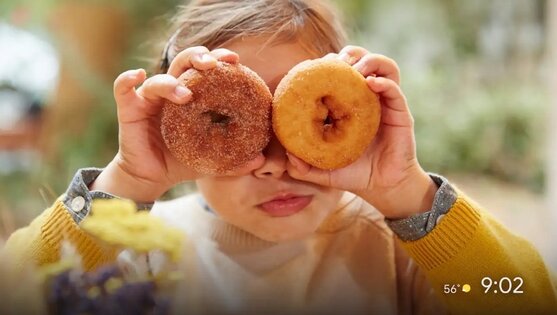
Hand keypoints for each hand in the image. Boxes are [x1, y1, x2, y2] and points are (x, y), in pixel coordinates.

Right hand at [91, 47, 263, 201]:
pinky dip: (127, 79)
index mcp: (192, 96)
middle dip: (198, 57)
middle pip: (183, 63)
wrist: (152, 178)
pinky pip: (123, 89)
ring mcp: (149, 99)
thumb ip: (234, 159)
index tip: (235, 60)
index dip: (219, 59)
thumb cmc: (182, 161)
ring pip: (158, 79)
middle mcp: (171, 91)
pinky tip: (137, 75)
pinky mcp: (129, 110)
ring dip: (171, 82)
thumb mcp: (211, 160)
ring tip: (186, 95)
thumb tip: (260, 160)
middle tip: (213, 65)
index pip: (205, 70)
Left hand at [286, 46, 436, 217]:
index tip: (314, 67)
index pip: (339, 72)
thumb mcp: (323, 169)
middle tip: (336, 63)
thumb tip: (287, 155)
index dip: (328, 63)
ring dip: (368, 60)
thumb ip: (303, 166)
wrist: (382, 187)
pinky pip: (394, 89)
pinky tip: (371, 84)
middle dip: (349, 54)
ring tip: (355, 69)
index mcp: (347, 104)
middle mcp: (366, 98)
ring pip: (383, 66)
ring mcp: (384, 103)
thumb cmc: (352, 174)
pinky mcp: (400, 112)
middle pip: (361, 60)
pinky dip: (384, 82)